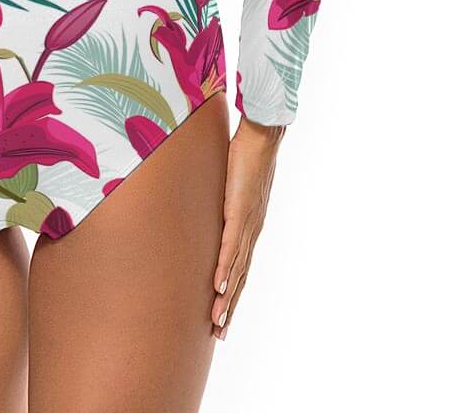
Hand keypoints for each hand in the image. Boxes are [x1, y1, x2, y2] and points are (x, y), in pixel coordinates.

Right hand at [211, 117, 283, 339]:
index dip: (233, 293)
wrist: (263, 136)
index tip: (223, 315)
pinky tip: (219, 286)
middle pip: (241, 277)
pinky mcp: (241, 211)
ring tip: (218, 321)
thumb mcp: (229, 182)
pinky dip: (226, 268)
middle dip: (230, 306)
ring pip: (236, 268)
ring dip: (227, 297)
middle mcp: (252, 230)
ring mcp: (248, 223)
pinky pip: (231, 246)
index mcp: (250, 226)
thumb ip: (221, 196)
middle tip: (220, 334)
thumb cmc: (246, 154)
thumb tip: (208, 199)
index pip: (241, 267)